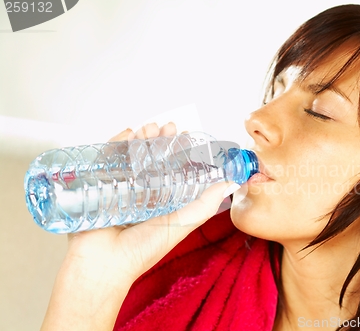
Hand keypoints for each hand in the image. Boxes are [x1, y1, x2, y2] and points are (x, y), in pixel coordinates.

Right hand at [41, 123, 239, 330]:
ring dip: (141, 138)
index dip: (178, 151)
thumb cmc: (141, 250)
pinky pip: (106, 160)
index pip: (171, 170)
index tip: (184, 135)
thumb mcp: (180, 224)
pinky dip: (116, 143)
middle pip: (151, 159)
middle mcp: (140, 193)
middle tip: (167, 127)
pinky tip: (127, 133)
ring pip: (131, 156)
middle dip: (160, 140)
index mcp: (160, 202)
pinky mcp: (97, 185)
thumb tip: (231, 184)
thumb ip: (204, 205)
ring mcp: (118, 188)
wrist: (103, 264)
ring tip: (150, 128)